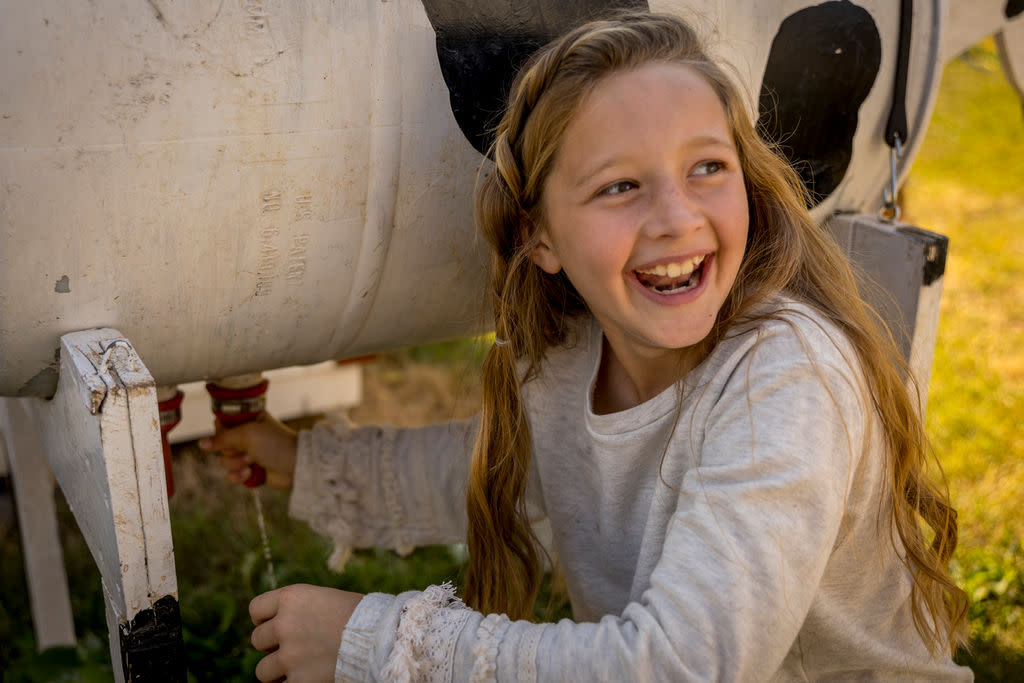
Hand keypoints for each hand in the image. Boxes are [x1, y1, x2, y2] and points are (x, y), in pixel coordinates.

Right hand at [197, 412, 297, 489]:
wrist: (296, 465)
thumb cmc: (276, 444)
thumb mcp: (247, 434)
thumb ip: (223, 438)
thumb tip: (201, 443)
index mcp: (248, 421)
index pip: (221, 425)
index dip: (222, 433)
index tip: (232, 436)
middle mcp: (247, 436)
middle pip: (221, 445)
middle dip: (233, 451)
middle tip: (249, 451)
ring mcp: (249, 454)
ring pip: (225, 462)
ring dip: (237, 464)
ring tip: (253, 463)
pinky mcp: (251, 471)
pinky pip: (232, 475)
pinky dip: (239, 476)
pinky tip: (250, 474)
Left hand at [249, 584, 363, 681]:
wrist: (383, 637)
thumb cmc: (361, 616)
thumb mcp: (325, 599)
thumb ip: (299, 610)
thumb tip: (276, 626)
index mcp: (292, 597)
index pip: (256, 609)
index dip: (265, 620)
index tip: (277, 626)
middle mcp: (285, 624)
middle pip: (257, 640)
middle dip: (274, 646)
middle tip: (296, 648)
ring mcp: (289, 655)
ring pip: (263, 670)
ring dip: (278, 670)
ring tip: (301, 667)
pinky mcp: (299, 681)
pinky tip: (310, 676)